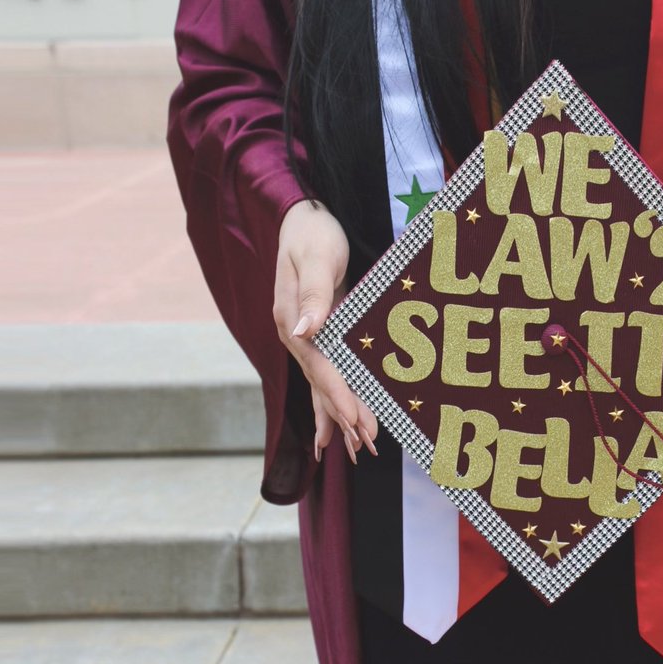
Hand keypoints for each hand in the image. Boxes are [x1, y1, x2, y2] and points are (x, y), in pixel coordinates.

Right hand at [273, 199, 377, 463]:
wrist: (304, 216)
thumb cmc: (313, 233)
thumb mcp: (316, 258)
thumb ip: (314, 296)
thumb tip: (304, 332)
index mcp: (294, 324)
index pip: (322, 371)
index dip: (340, 400)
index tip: (357, 425)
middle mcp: (297, 337)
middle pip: (324, 386)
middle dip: (346, 418)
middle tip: (368, 447)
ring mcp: (306, 337)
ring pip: (326, 385)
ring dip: (342, 415)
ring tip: (361, 445)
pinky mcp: (319, 332)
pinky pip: (329, 372)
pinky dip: (337, 397)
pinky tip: (344, 417)